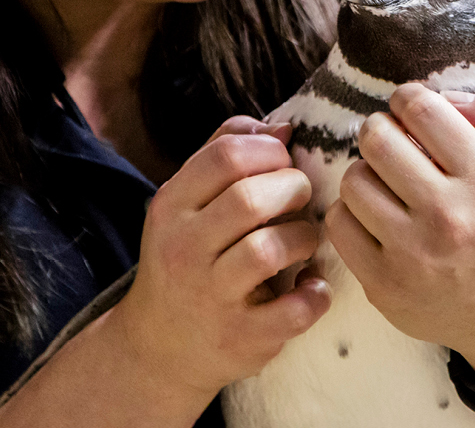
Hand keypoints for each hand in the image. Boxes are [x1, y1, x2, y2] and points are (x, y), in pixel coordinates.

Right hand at [112, 116, 330, 399]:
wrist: (158, 347)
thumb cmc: (187, 258)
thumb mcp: (186, 204)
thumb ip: (225, 154)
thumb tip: (282, 126)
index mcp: (171, 206)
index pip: (225, 155)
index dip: (269, 150)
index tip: (283, 163)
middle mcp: (184, 249)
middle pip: (251, 198)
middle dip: (293, 188)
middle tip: (301, 197)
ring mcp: (210, 296)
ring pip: (270, 250)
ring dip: (305, 238)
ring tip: (306, 241)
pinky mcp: (240, 337)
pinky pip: (293, 310)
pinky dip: (316, 295)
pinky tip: (312, 286)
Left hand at [326, 85, 474, 383]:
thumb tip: (446, 98)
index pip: (420, 109)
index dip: (408, 98)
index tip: (412, 109)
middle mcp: (447, 216)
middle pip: (377, 139)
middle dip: (381, 128)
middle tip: (394, 140)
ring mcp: (412, 255)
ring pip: (353, 180)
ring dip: (367, 170)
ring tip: (387, 180)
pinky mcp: (383, 285)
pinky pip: (339, 224)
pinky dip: (352, 211)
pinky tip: (376, 213)